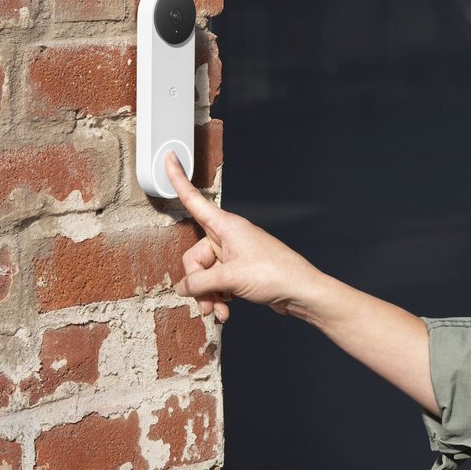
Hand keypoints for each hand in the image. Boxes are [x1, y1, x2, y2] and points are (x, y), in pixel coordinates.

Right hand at [164, 151, 322, 323]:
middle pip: (195, 256)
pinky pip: (217, 283)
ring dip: (207, 295)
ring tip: (215, 312)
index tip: (170, 157)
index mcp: (226, 226)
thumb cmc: (274, 274)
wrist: (300, 292)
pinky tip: (224, 312)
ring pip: (205, 274)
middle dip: (197, 282)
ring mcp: (234, 254)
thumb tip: (183, 288)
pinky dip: (217, 298)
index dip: (178, 179)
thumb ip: (200, 282)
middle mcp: (228, 237)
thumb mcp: (230, 277)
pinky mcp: (240, 271)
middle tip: (205, 301)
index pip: (194, 200)